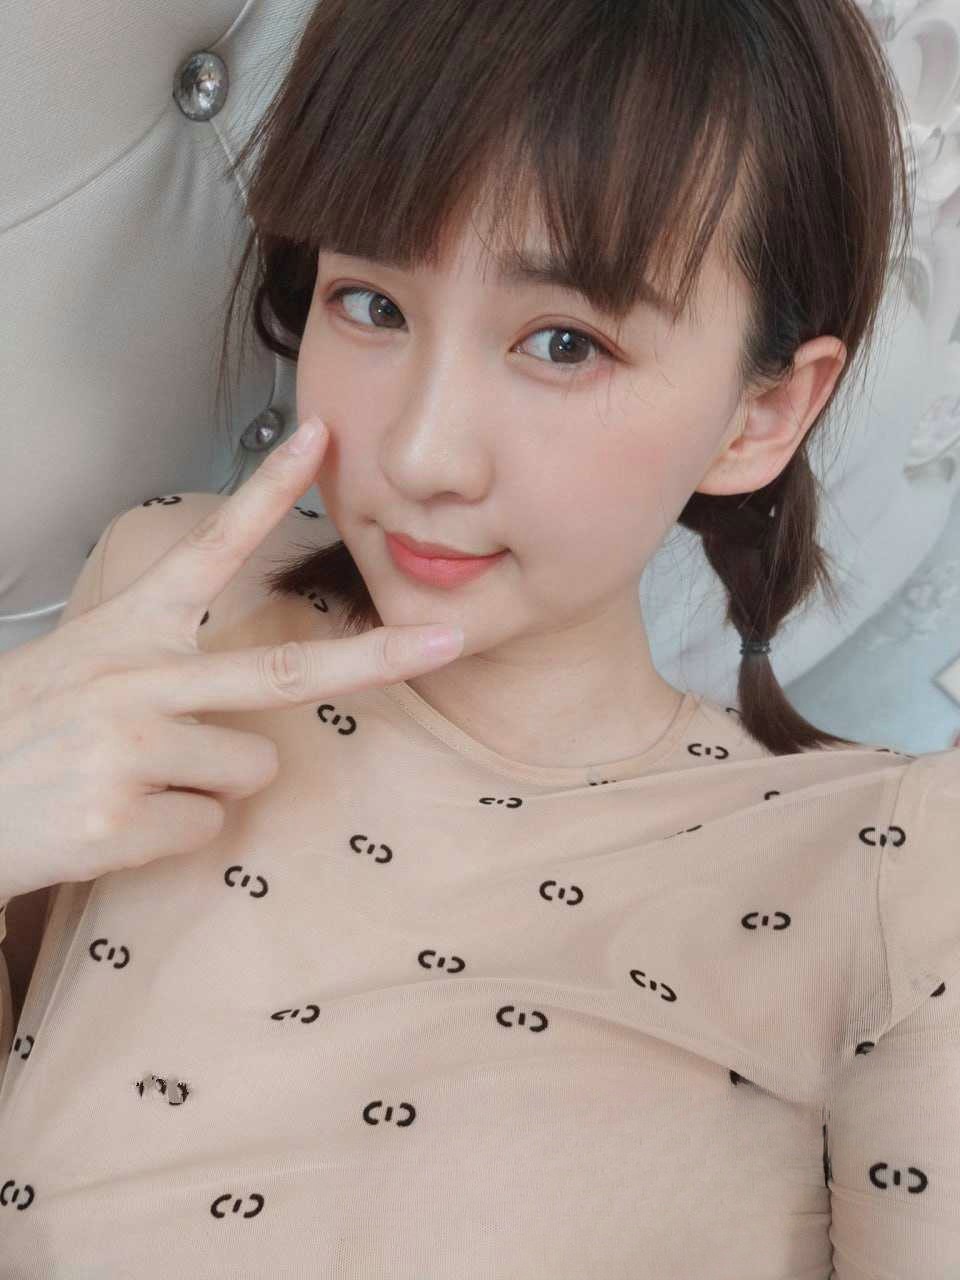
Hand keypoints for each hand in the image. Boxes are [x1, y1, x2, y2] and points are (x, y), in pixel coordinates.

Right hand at [0, 420, 462, 900]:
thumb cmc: (21, 733)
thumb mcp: (78, 664)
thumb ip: (160, 660)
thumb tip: (246, 693)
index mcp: (130, 629)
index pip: (211, 548)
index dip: (268, 491)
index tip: (320, 438)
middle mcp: (138, 676)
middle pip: (286, 667)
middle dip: (379, 656)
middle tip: (449, 640)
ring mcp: (132, 744)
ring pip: (250, 768)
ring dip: (208, 783)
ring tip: (131, 779)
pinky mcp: (123, 815)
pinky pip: (208, 827)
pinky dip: (171, 834)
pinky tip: (112, 820)